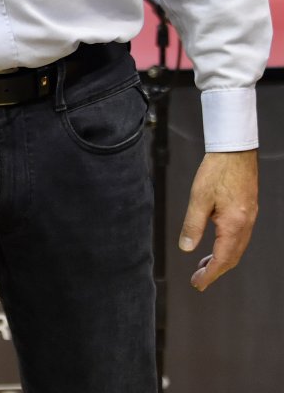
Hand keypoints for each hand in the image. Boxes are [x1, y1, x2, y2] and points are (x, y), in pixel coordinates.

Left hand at [178, 150, 257, 290]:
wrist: (235, 151)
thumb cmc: (217, 170)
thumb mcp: (198, 198)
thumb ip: (192, 225)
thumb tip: (186, 247)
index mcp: (234, 224)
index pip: (222, 259)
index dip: (210, 275)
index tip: (198, 284)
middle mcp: (245, 225)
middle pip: (232, 258)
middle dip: (215, 271)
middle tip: (199, 279)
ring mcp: (249, 218)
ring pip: (236, 248)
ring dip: (221, 259)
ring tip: (204, 265)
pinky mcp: (247, 211)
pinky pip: (239, 237)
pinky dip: (227, 247)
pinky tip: (216, 244)